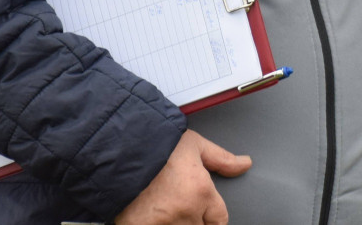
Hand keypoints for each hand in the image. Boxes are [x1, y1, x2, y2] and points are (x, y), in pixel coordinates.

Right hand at [115, 130, 251, 224]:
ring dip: (177, 223)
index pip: (220, 220)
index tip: (205, 212)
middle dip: (195, 219)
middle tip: (182, 204)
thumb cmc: (154, 144)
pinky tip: (153, 214)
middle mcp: (185, 213)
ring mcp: (162, 224)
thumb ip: (221, 158)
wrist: (116, 148)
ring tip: (166, 207)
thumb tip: (245, 163)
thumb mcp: (193, 145)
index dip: (213, 216)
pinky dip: (157, 224)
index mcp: (201, 192)